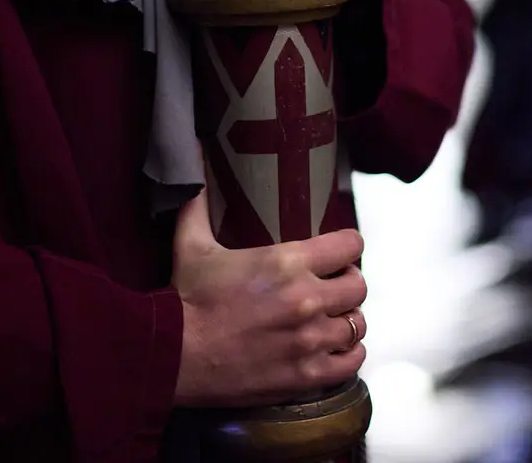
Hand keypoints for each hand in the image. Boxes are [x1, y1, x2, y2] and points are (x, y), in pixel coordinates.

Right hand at [172, 189, 367, 407]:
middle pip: (358, 286)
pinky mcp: (307, 374)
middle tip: (331, 288)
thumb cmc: (185, 301)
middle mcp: (306, 299)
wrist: (173, 356)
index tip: (339, 253)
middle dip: (347, 284)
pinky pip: (352, 361)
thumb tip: (192, 158)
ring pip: (357, 324)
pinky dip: (347, 355)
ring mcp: (310, 339)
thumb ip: (199, 204)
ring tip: (330, 320)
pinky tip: (333, 349)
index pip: (350, 245)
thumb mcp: (192, 245)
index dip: (347, 247)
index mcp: (287, 262)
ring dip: (345, 320)